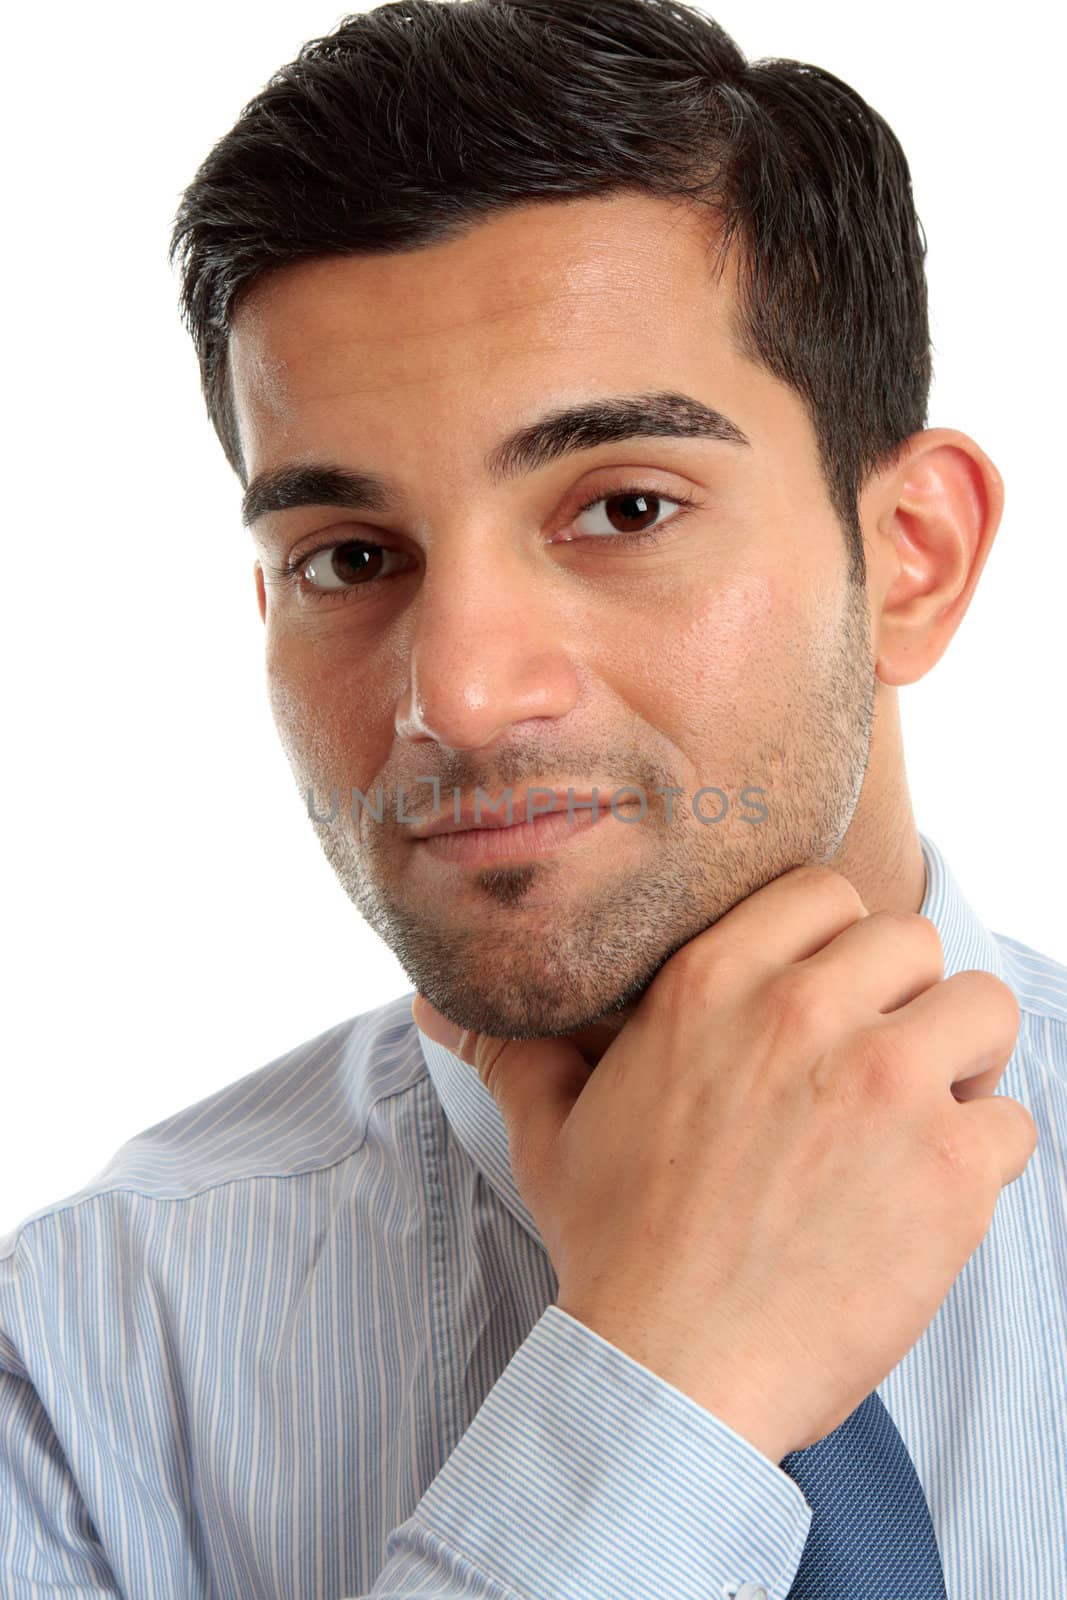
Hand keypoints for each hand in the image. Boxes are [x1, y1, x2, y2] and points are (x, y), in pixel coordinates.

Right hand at [411, 865, 1035, 1462]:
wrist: (668, 1369)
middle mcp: (804, 1014)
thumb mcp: (551, 1131)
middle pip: (914, 940)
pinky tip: (929, 1197)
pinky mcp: (948, 1169)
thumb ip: (511, 1051)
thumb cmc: (612, 1246)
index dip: (838, 943)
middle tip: (880, 1064)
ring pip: (982, 1011)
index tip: (831, 995)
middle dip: (906, 996)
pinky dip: (986, 1158)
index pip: (826, 893)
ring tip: (920, 1120)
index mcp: (714, 985)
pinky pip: (1013, 1122)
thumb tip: (431, 1004)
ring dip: (963, 1063)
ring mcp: (885, 1085)